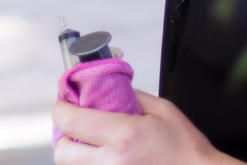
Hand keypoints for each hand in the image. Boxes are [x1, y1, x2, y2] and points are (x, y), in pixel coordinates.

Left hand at [52, 91, 239, 164]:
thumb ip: (130, 96)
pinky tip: (103, 158)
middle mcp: (112, 162)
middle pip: (62, 151)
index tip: (63, 103)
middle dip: (65, 136)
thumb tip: (106, 88)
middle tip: (76, 126)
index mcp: (123, 136)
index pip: (70, 120)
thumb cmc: (185, 148)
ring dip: (75, 154)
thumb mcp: (161, 110)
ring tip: (91, 144)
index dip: (60, 108)